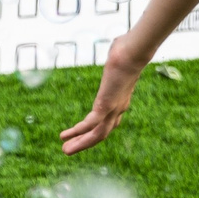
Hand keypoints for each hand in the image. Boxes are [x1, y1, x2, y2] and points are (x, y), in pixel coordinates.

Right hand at [60, 34, 147, 153]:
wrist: (133, 52)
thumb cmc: (126, 50)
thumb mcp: (119, 59)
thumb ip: (116, 60)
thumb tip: (117, 47)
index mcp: (121, 100)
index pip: (109, 123)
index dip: (95, 132)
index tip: (82, 136)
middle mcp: (119, 109)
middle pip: (102, 134)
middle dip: (85, 143)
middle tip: (69, 150)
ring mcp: (113, 109)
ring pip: (97, 135)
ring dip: (80, 144)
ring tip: (65, 150)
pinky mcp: (106, 105)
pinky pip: (90, 124)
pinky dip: (78, 132)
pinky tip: (65, 135)